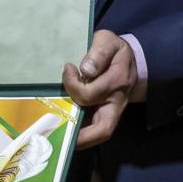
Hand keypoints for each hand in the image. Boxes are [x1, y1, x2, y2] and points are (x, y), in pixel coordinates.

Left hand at [63, 30, 138, 150]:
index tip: (68, 69)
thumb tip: (86, 70)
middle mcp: (118, 102)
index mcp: (118, 81)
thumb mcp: (108, 41)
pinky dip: (80, 135)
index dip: (73, 85)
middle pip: (102, 128)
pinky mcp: (106, 115)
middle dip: (77, 129)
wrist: (127, 59)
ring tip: (56, 138)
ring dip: (79, 139)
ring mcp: (113, 112)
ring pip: (100, 135)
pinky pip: (95, 131)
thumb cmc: (114, 50)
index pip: (92, 93)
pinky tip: (62, 132)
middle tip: (55, 122)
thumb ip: (99, 52)